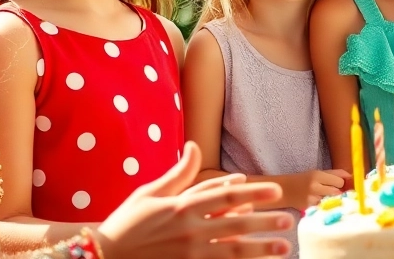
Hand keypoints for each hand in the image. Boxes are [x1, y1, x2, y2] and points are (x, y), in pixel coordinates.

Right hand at [96, 142, 292, 258]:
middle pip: (236, 225)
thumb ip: (180, 173)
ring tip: (283, 248)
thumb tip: (195, 146)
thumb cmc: (128, 222)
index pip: (225, 197)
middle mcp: (188, 231)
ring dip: (260, 250)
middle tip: (289, 220)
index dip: (253, 193)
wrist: (104, 255)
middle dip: (264, 223)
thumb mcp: (151, 192)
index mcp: (181, 206)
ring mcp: (189, 255)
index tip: (275, 191)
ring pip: (233, 251)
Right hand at [281, 169, 349, 208]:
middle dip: (336, 193)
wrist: (285, 190)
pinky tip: (317, 203)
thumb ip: (335, 173)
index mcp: (317, 175)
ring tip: (322, 198)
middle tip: (329, 192)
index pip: (340, 182)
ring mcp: (311, 199)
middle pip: (337, 192)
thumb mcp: (318, 172)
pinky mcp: (309, 209)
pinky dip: (323, 206)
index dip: (340, 184)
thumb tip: (351, 176)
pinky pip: (324, 208)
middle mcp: (314, 187)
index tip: (336, 185)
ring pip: (331, 201)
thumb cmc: (304, 180)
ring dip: (330, 200)